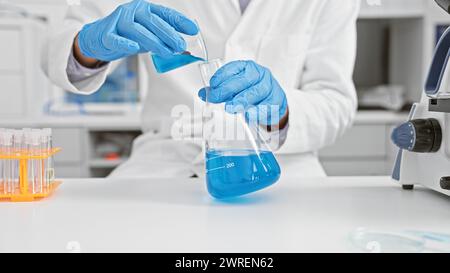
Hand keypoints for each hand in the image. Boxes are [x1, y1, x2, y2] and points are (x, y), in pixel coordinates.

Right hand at [77, 0, 198, 62]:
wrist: (99, 39)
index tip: (193, 30)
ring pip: (137, 30)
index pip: (165, 13)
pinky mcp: (106, 34)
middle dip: (169, 34)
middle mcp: (133, 11)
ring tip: (167, 52)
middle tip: (180, 45)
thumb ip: (163, 39)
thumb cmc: (128, 35)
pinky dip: (125, 43)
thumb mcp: (148, 34)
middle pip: (152, 21)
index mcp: (145, 9)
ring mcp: (118, 21)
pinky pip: (115, 38)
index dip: (179, 21)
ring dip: (153, 41)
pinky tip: (135, 48)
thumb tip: (184, 49)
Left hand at [198, 61, 288, 126]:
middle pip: (244, 80)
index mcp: (248, 67)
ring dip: (242, 100)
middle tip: (216, 97)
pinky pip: (266, 106)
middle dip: (227, 89)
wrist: (274, 101)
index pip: (234, 68)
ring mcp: (269, 87)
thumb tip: (204, 94)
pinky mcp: (276, 101)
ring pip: (256, 92)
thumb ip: (221, 89)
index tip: (212, 84)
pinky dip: (256, 112)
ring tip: (230, 107)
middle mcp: (260, 74)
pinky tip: (248, 115)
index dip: (221, 76)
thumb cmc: (253, 92)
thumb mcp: (237, 88)